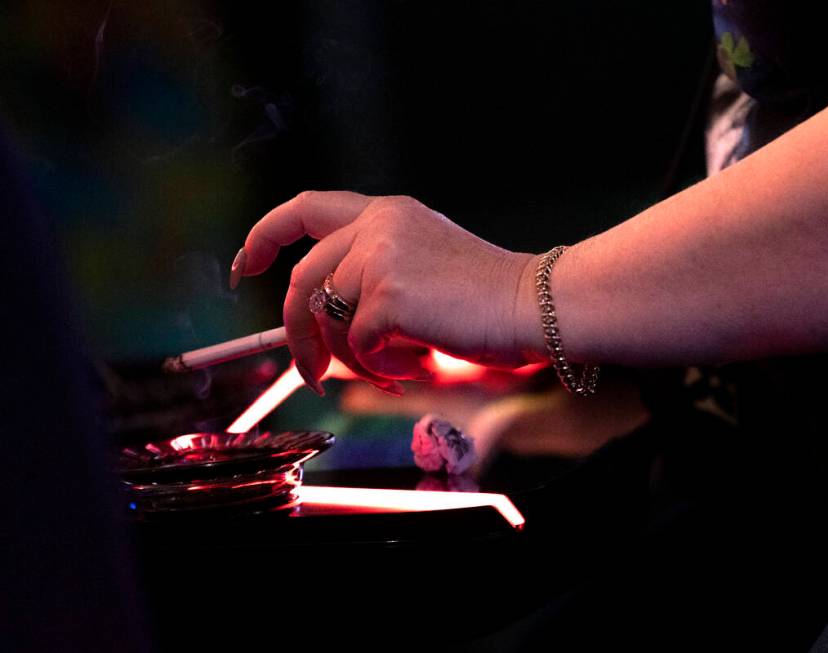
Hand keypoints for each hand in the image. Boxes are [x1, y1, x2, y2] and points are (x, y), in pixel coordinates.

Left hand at [234, 191, 537, 393]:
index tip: (246, 266)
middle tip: (310, 373)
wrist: (536, 304)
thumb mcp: (423, 265)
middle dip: (297, 336)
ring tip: (397, 367)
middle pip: (302, 281)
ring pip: (328, 321)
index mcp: (385, 212)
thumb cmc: (488, 297)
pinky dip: (381, 367)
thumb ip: (372, 279)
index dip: (264, 236)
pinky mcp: (388, 296)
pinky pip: (357, 346)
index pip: (304, 209)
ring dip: (354, 359)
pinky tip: (416, 363)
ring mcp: (380, 258)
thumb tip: (324, 332)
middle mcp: (377, 226)